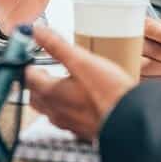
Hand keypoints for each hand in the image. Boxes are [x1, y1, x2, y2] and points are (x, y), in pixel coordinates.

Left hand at [24, 24, 135, 141]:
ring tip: (60, 82)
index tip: (31, 54)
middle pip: (34, 95)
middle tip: (44, 67)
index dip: (27, 62)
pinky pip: (63, 118)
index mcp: (51, 93)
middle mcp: (55, 111)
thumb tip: (36, 31)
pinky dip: (63, 107)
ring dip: (48, 95)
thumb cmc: (110, 94)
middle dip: (35, 80)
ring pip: (48, 108)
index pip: (27, 76)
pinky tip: (77, 100)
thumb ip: (57, 46)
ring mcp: (67, 123)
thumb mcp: (83, 62)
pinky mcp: (80, 130)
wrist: (133, 123)